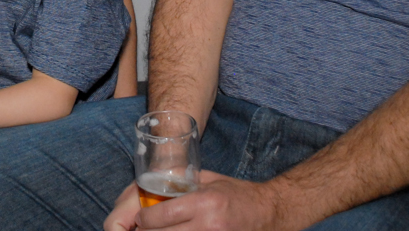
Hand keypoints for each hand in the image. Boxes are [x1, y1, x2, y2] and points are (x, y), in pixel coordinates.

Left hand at [104, 171, 284, 230]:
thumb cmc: (238, 194)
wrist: (268, 213)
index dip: (145, 218)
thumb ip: (184, 184)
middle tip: (143, 228)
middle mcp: (208, 225)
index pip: (163, 215)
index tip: (140, 217)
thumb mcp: (210, 181)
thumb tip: (157, 185)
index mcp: (204, 202)